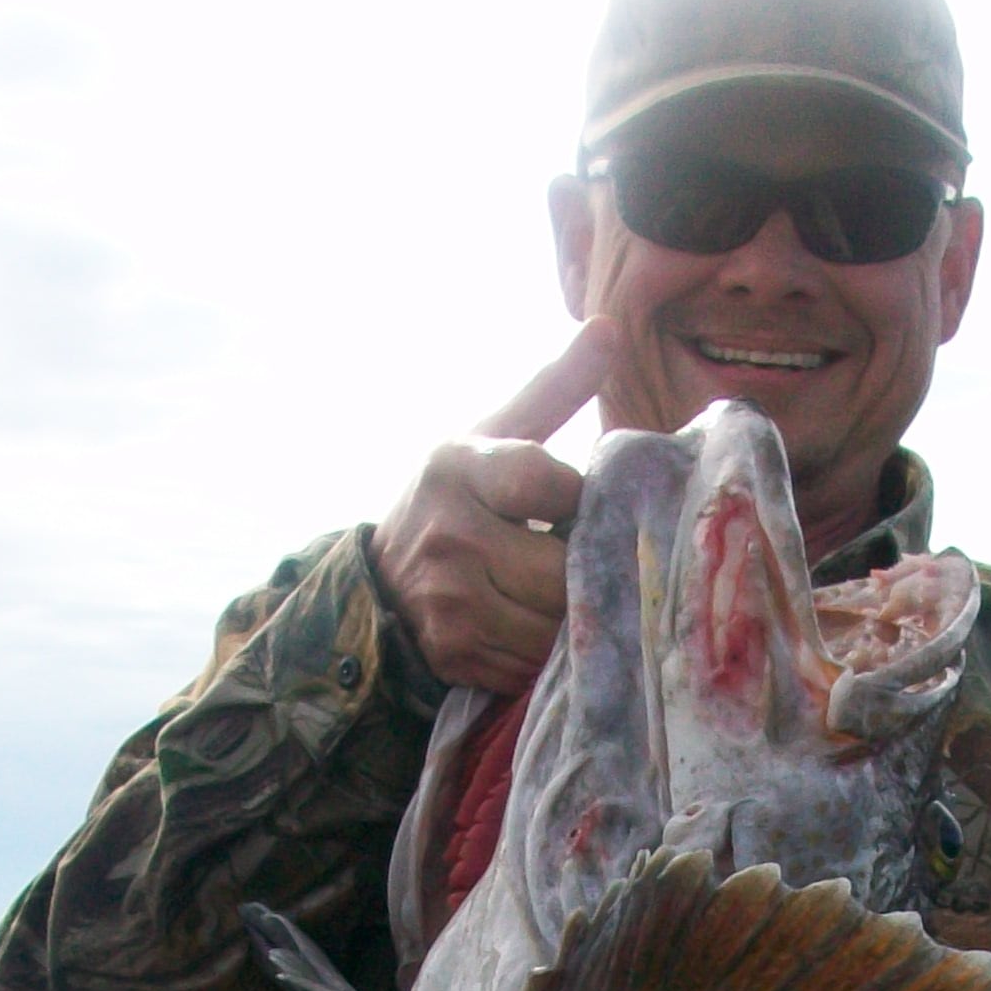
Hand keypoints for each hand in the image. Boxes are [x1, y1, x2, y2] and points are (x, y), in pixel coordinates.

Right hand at [372, 325, 611, 693]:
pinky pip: (532, 662)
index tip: (579, 505)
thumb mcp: (492, 434)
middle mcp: (449, 535)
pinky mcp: (453, 652)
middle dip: (586, 569)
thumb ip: (554, 388)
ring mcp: (449, 601)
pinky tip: (541, 629)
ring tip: (570, 596)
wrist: (381, 574)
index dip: (580, 500)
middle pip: (562, 569)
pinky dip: (548, 653)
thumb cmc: (455, 496)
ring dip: (575, 617)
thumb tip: (608, 328)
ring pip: (554, 623)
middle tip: (590, 561)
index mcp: (459, 469)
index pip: (549, 482)